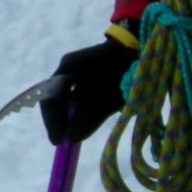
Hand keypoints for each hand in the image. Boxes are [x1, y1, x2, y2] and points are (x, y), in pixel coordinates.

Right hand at [40, 30, 138, 144]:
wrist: (142, 49)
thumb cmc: (127, 71)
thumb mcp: (109, 100)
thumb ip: (87, 120)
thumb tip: (68, 139)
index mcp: (69, 66)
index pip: (50, 98)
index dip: (53, 122)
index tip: (59, 142)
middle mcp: (67, 68)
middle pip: (54, 99)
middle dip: (59, 121)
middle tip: (65, 141)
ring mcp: (75, 70)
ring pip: (64, 99)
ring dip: (68, 116)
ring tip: (74, 132)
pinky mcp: (84, 75)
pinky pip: (74, 96)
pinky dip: (77, 110)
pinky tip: (84, 119)